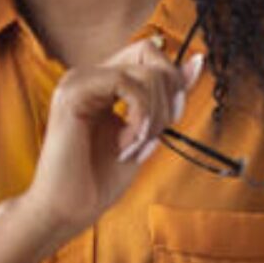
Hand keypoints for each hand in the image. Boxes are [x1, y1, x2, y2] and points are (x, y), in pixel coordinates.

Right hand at [25, 39, 204, 248]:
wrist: (66, 210)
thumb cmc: (98, 181)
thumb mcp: (146, 133)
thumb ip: (167, 98)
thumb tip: (197, 61)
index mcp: (101, 84)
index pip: (149, 52)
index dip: (172, 81)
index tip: (170, 120)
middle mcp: (87, 76)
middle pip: (150, 52)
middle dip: (167, 96)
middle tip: (152, 136)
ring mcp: (77, 82)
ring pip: (144, 71)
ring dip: (154, 115)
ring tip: (134, 147)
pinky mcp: (72, 93)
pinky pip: (126, 84)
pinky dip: (140, 116)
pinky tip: (126, 144)